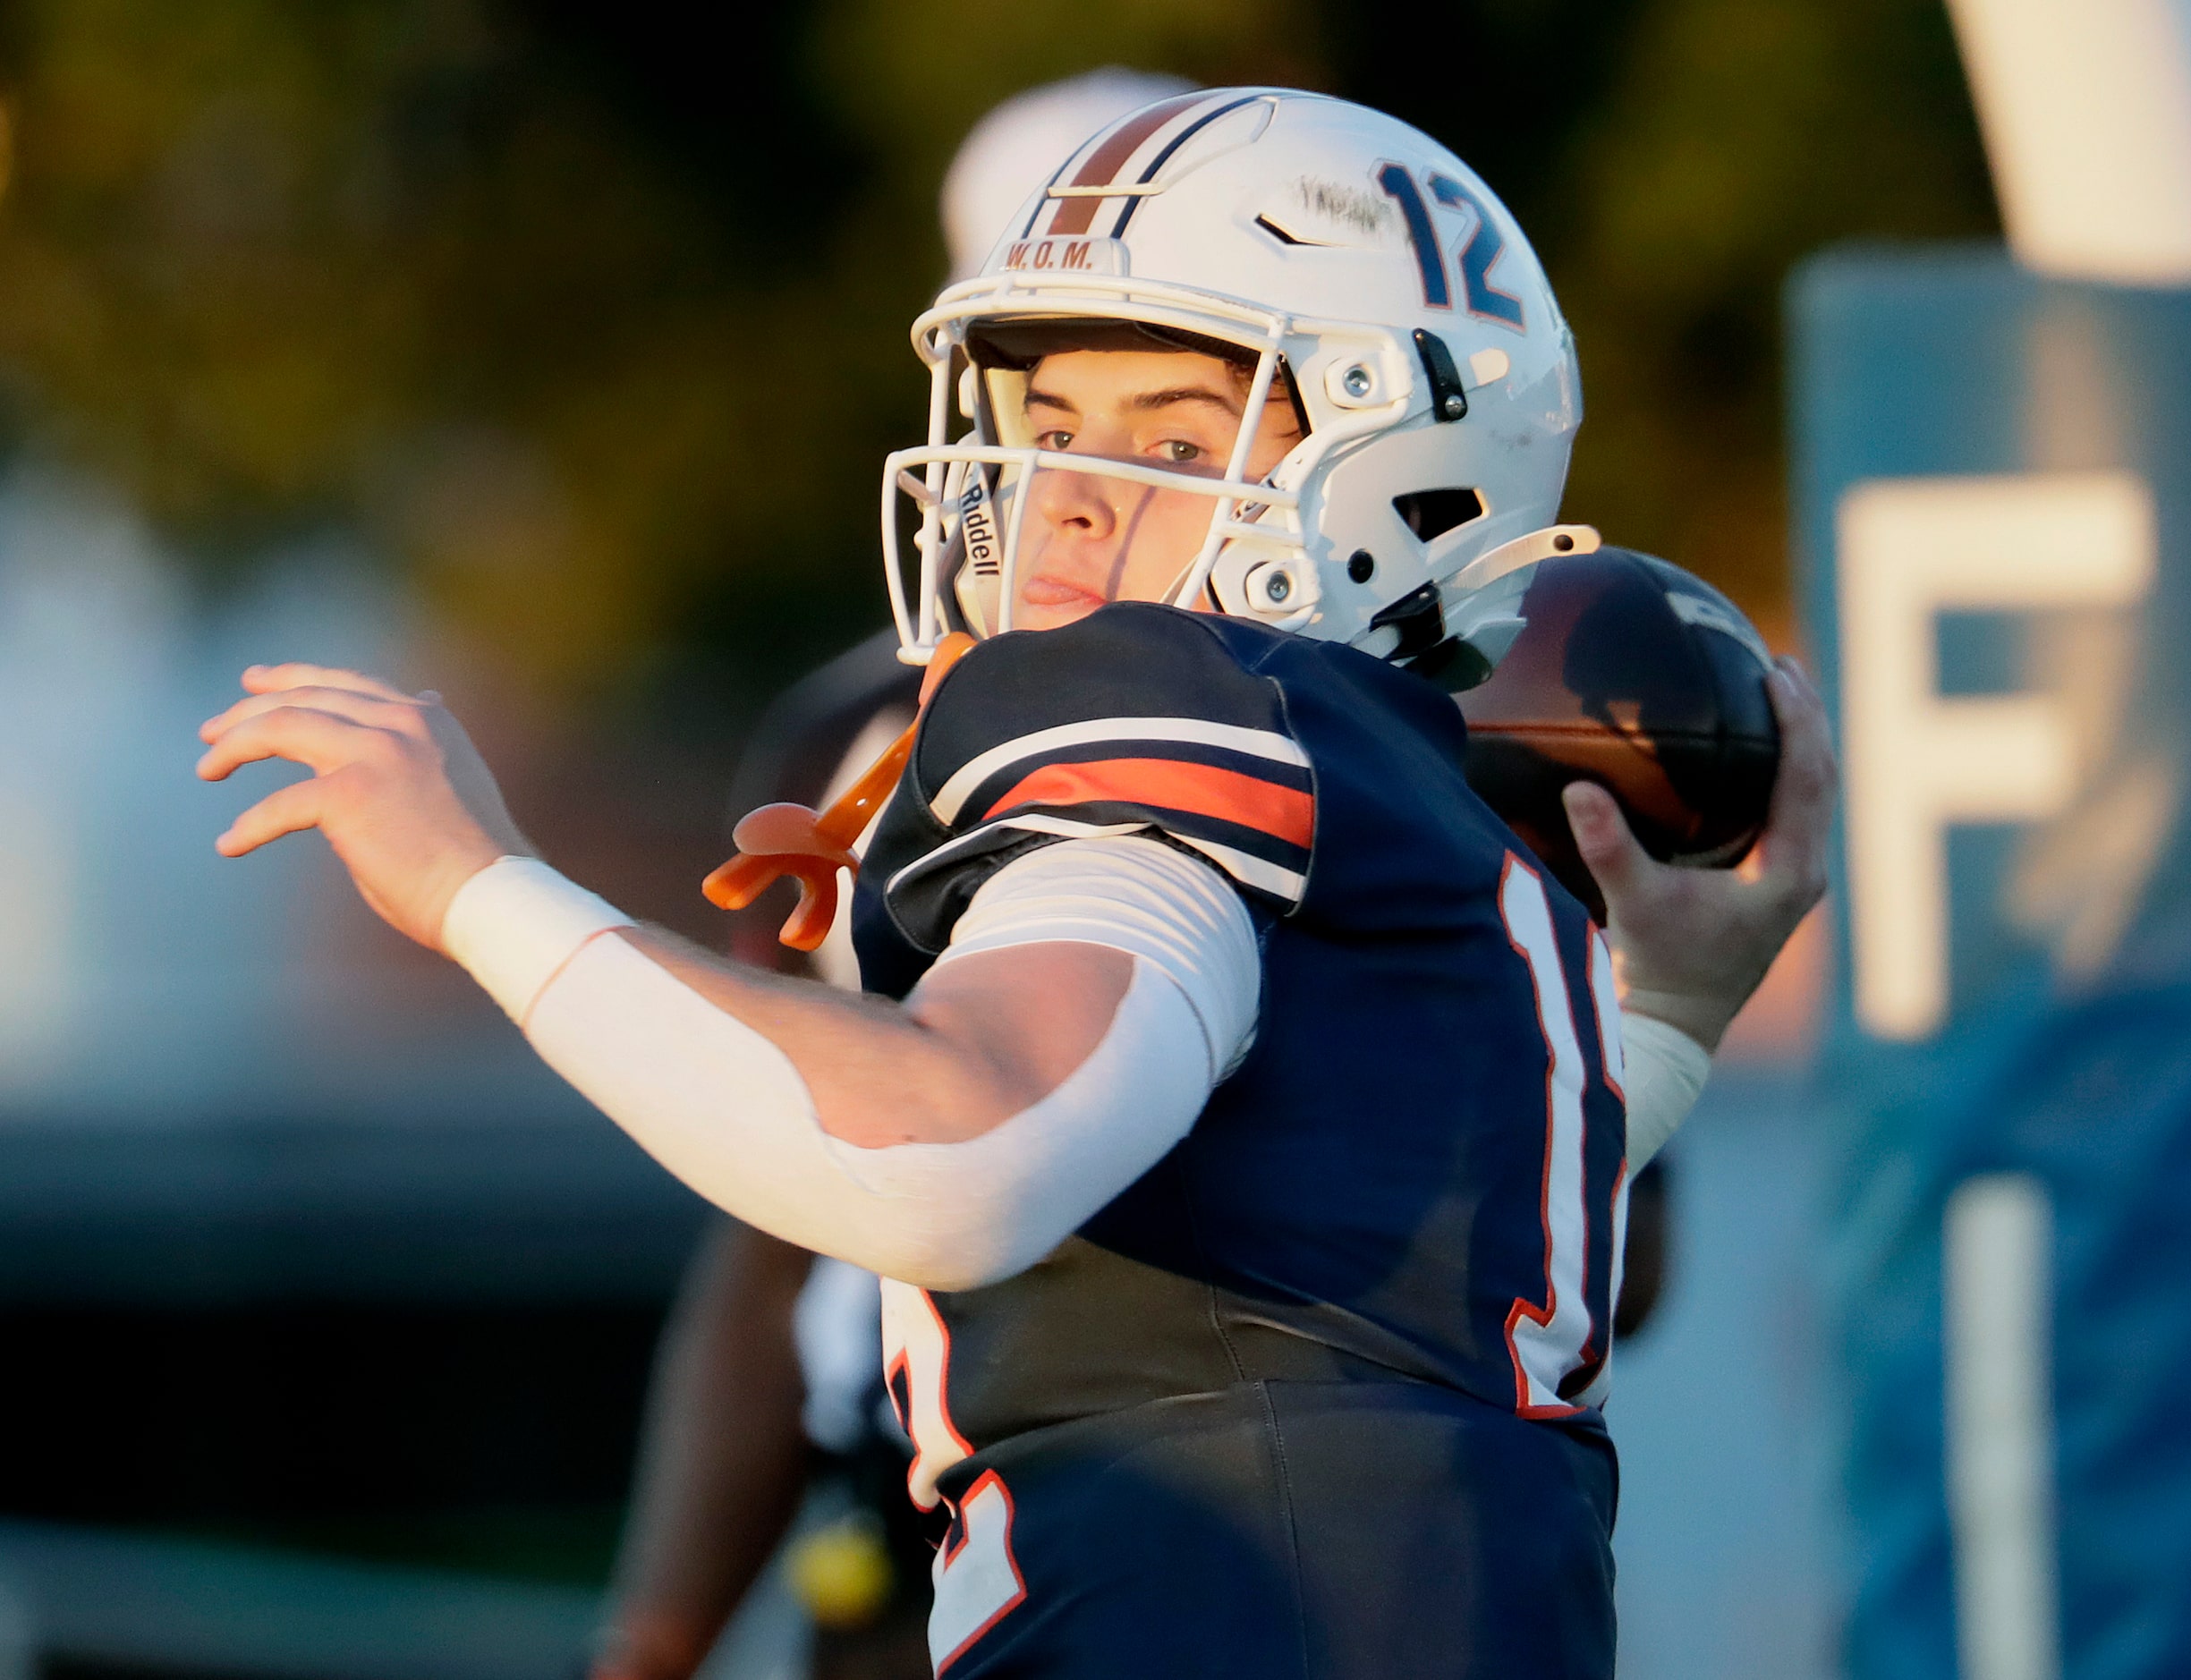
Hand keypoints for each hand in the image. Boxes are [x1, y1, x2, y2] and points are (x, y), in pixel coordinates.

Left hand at [197, 664, 530, 949]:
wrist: (494, 895)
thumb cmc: (474, 857)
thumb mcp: (448, 782)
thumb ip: (420, 750)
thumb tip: (423, 706)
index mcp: (427, 719)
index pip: (349, 684)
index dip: (295, 678)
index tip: (256, 684)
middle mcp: (402, 722)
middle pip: (305, 697)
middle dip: (250, 709)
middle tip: (212, 728)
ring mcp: (376, 753)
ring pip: (281, 726)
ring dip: (234, 744)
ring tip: (207, 767)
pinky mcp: (350, 795)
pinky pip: (279, 805)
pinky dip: (249, 827)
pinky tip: (230, 844)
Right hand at [1561, 656, 1835, 1050]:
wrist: (1675, 1026)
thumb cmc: (1660, 969)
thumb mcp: (1633, 905)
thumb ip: (1609, 847)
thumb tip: (1578, 788)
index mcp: (1787, 871)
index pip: (1807, 778)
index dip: (1797, 721)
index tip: (1776, 674)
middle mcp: (1802, 872)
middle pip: (1824, 777)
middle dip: (1807, 718)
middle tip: (1780, 665)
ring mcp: (1793, 879)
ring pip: (1815, 793)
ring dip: (1801, 741)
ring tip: (1779, 691)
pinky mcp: (1776, 885)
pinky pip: (1794, 811)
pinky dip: (1783, 771)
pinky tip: (1754, 752)